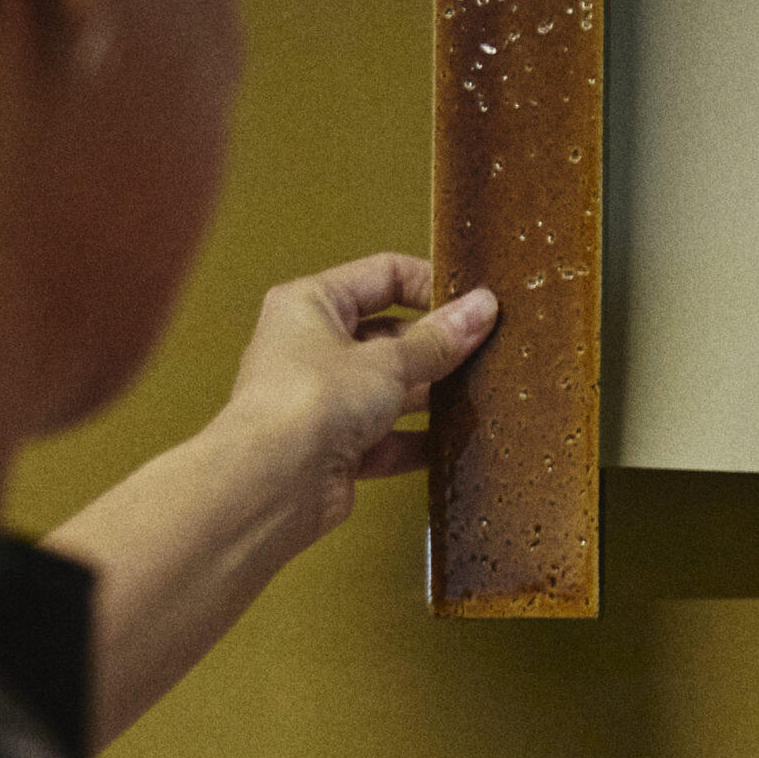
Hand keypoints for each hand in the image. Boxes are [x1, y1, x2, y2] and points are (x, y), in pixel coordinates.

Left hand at [205, 253, 495, 550]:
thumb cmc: (309, 401)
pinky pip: (387, 439)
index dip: (429, 285)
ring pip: (391, 389)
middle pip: (390, 335)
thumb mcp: (387, 360)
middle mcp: (312, 348)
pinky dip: (418, 441)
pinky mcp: (336, 448)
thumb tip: (481, 308)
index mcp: (312, 304)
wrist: (273, 481)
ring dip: (431, 395)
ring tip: (478, 394)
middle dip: (436, 346)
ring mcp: (325, 400)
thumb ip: (437, 340)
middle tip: (485, 352)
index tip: (474, 304)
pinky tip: (453, 443)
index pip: (382, 276)